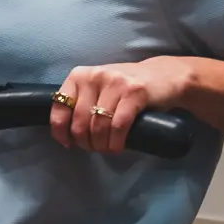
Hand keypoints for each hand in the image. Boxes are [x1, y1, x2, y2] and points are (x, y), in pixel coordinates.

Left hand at [49, 57, 194, 154]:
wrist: (164, 76)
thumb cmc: (126, 87)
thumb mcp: (98, 88)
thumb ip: (81, 104)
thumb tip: (65, 134)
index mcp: (79, 75)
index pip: (59, 107)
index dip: (61, 131)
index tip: (68, 144)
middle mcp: (95, 75)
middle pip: (79, 122)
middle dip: (85, 142)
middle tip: (95, 148)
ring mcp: (116, 82)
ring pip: (98, 126)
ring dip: (102, 145)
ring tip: (108, 148)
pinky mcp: (135, 92)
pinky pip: (118, 126)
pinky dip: (116, 142)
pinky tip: (118, 147)